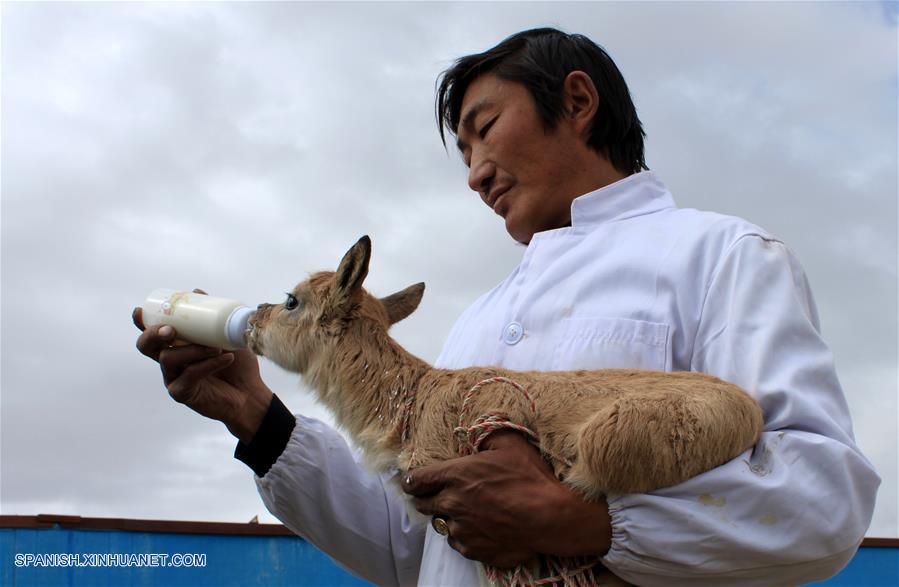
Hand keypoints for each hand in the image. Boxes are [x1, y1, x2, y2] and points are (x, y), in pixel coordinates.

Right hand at [133, 290, 272, 442]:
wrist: (251, 393)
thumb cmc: (238, 365)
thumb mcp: (228, 336)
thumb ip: (213, 317)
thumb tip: (197, 292)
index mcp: (177, 345)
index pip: (153, 332)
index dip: (142, 322)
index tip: (140, 311)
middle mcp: (171, 361)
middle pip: (146, 346)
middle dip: (153, 334)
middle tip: (171, 330)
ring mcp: (174, 377)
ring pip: (168, 358)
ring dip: (193, 349)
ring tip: (218, 348)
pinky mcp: (182, 393)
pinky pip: (188, 375)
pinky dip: (207, 364)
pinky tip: (226, 359)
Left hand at [401, 430, 611, 567]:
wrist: (549, 518)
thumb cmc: (530, 478)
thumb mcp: (511, 444)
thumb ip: (488, 435)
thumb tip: (479, 433)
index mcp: (455, 475)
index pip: (417, 480)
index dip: (412, 481)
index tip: (412, 482)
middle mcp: (451, 503)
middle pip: (424, 504)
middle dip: (427, 499)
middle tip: (436, 496)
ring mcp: (461, 530)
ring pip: (442, 525)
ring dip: (449, 518)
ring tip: (466, 513)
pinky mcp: (473, 550)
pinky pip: (459, 543)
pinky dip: (464, 536)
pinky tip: (479, 529)